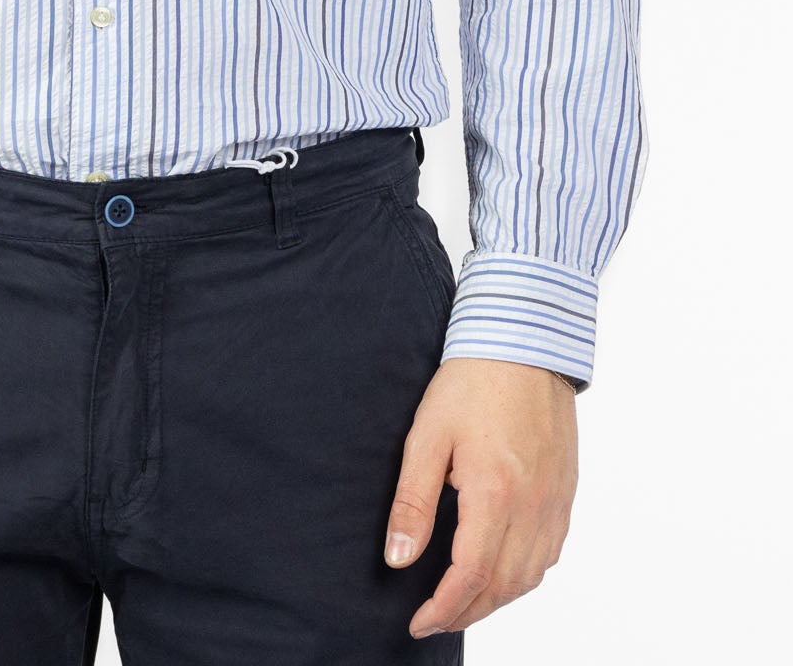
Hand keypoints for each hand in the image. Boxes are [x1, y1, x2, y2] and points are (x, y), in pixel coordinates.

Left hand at [383, 356, 578, 640]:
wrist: (523, 342)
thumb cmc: (472, 381)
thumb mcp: (427, 436)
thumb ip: (413, 502)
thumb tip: (398, 559)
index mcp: (495, 493)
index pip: (470, 578)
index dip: (442, 609)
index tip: (418, 622)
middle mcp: (533, 506)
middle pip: (503, 587)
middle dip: (466, 612)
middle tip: (433, 619)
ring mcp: (555, 502)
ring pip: (530, 577)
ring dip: (496, 599)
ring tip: (462, 602)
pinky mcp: (566, 492)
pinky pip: (549, 554)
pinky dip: (524, 576)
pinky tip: (501, 571)